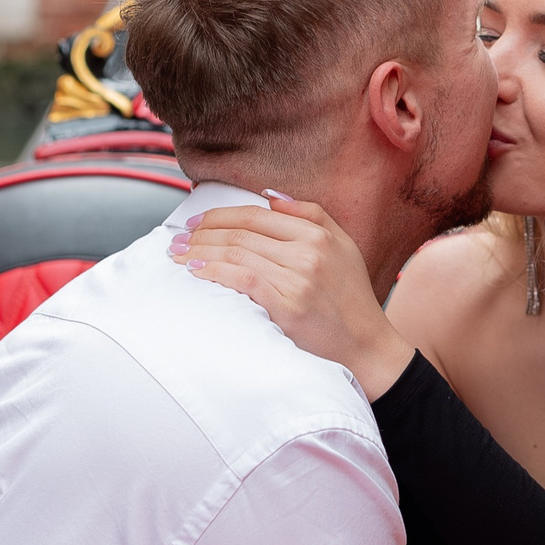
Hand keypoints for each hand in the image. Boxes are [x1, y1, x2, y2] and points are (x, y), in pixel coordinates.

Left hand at [172, 195, 416, 398]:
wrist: (368, 347)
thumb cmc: (352, 300)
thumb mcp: (343, 246)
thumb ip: (310, 215)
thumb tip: (269, 197)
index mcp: (318, 234)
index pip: (256, 215)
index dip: (220, 215)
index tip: (196, 223)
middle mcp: (308, 252)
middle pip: (241, 233)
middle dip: (202, 233)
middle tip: (176, 240)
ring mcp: (297, 279)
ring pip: (236, 253)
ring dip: (200, 251)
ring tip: (178, 256)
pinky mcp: (287, 306)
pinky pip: (241, 278)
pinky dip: (214, 270)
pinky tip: (196, 270)